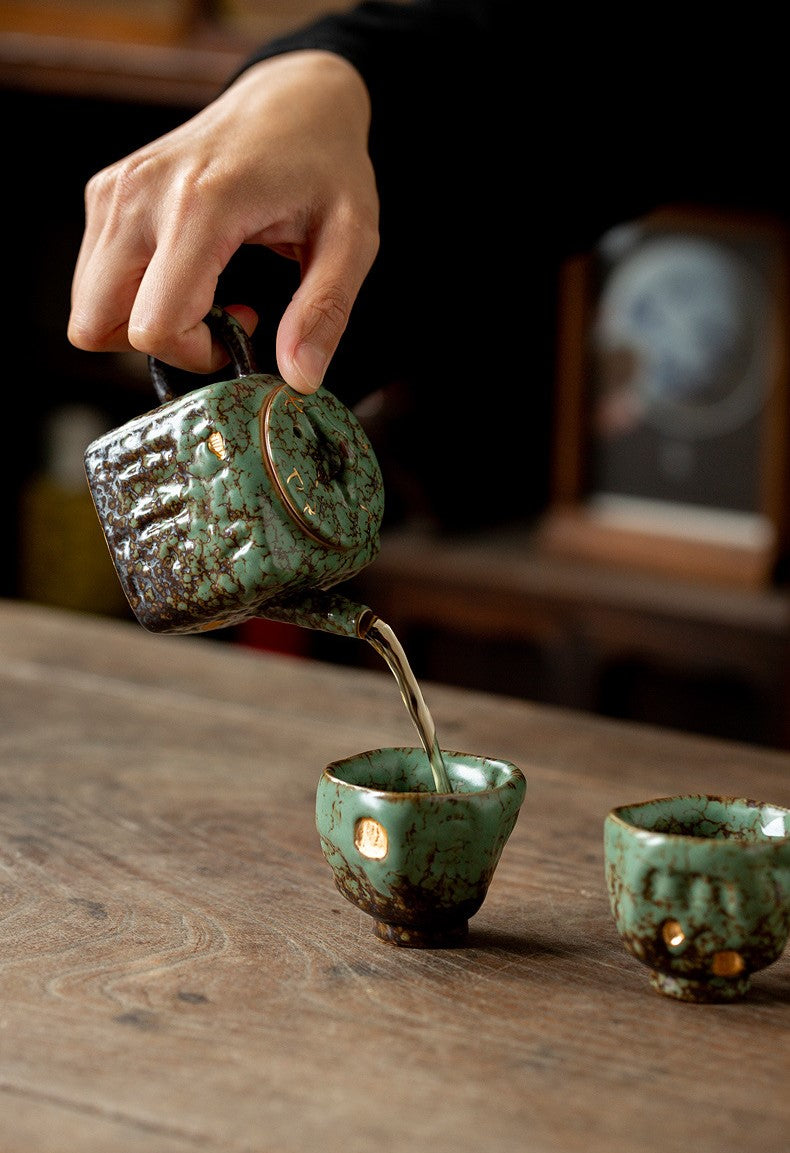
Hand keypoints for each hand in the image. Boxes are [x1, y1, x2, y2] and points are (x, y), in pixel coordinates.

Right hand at [68, 51, 379, 392]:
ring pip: (88, 306)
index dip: (197, 352)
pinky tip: (189, 268)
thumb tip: (298, 380)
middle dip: (158, 345)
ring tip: (207, 291)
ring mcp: (113, 190)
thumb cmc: (327, 167)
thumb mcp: (352, 239)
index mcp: (200, 206)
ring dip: (144, 320)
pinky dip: (134, 293)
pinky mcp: (104, 191)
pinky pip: (94, 278)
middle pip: (96, 323)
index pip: (153, 324)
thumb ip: (325, 311)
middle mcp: (140, 194)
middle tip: (217, 321)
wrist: (293, 97)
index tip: (247, 326)